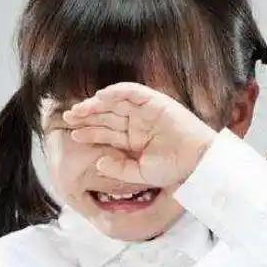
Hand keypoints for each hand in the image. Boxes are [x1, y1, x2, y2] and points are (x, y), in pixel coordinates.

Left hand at [62, 82, 217, 186]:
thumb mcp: (140, 174)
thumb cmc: (173, 169)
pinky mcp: (156, 101)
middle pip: (107, 115)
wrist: (197, 163)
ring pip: (116, 103)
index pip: (106, 132)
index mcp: (133, 139)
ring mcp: (146, 111)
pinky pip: (134, 93)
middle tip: (68, 116)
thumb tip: (98, 162)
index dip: (89, 132)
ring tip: (80, 108)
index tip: (73, 133)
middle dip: (87, 115)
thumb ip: (119, 169)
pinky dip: (118, 92)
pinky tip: (101, 96)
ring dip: (97, 104)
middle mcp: (137, 123)